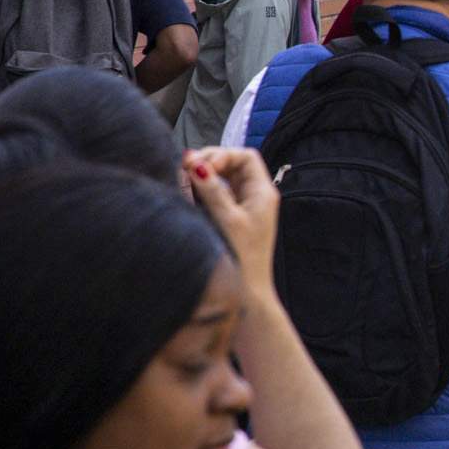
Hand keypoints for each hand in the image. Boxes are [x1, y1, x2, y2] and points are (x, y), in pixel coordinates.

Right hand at [184, 147, 279, 280]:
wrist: (248, 293)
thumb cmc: (242, 258)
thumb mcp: (226, 219)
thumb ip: (211, 190)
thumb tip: (195, 162)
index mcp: (263, 193)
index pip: (245, 157)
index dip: (222, 155)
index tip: (201, 166)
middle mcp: (256, 197)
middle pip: (233, 165)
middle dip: (210, 163)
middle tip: (186, 169)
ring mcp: (244, 208)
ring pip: (223, 180)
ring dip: (204, 177)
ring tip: (185, 180)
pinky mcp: (233, 219)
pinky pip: (218, 196)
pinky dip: (203, 192)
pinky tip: (189, 195)